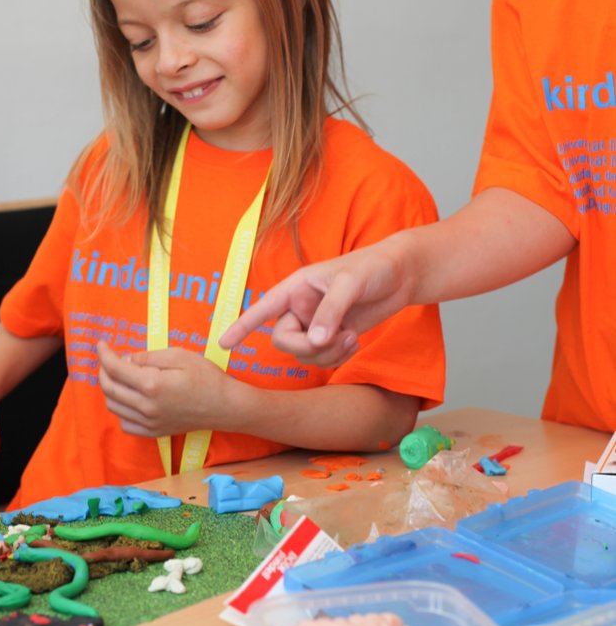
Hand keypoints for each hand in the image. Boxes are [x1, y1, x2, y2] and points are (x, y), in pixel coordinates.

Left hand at [97, 341, 232, 437]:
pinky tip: (130, 398)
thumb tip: (126, 359)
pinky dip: (121, 410)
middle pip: (109, 389)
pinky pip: (125, 424)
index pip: (115, 369)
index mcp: (152, 385)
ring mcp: (149, 422)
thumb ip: (148, 357)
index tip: (101, 345)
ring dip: (110, 389)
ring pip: (113, 407)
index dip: (104, 354)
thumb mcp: (179, 355)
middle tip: (109, 359)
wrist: (225, 407)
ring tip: (121, 377)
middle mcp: (146, 407)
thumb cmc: (206, 377)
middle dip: (103, 370)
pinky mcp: (154, 432)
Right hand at [219, 240, 411, 365]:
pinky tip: (353, 341)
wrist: (402, 275)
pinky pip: (323, 358)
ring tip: (351, 337)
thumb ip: (330, 311)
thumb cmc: (373, 267)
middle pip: (284, 341)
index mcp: (296, 287)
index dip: (242, 326)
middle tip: (334, 338)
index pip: (262, 309)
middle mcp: (301, 307)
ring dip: (328, 353)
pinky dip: (337, 356)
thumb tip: (315, 341)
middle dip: (306, 348)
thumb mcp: (350, 284)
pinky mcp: (332, 335)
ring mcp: (316, 323)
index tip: (223, 344)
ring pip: (305, 354)